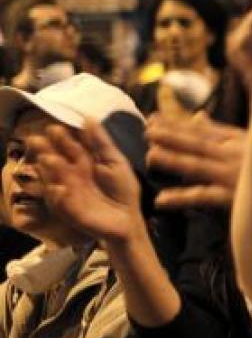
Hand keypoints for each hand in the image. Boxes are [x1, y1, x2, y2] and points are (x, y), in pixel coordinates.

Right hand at [30, 120, 142, 242]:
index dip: (62, 138)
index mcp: (82, 162)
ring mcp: (68, 192)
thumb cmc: (122, 190)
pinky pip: (59, 203)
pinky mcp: (69, 210)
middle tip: (37, 140)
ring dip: (50, 170)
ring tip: (50, 159)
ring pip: (53, 179)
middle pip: (55, 160)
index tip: (55, 127)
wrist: (128, 219)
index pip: (69, 147)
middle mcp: (71, 175)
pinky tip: (59, 188)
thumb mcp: (115, 162)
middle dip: (45, 150)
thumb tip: (88, 117)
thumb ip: (102, 142)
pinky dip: (57, 196)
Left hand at [147, 112, 245, 209]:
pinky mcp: (234, 199)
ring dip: (173, 160)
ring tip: (150, 156)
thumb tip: (198, 115)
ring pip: (197, 166)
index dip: (176, 124)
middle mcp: (236, 155)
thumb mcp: (249, 146)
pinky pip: (202, 197)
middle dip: (171, 136)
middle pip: (197, 144)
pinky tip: (161, 200)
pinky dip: (181, 198)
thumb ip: (220, 133)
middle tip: (146, 130)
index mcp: (241, 141)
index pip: (203, 131)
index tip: (153, 118)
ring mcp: (234, 177)